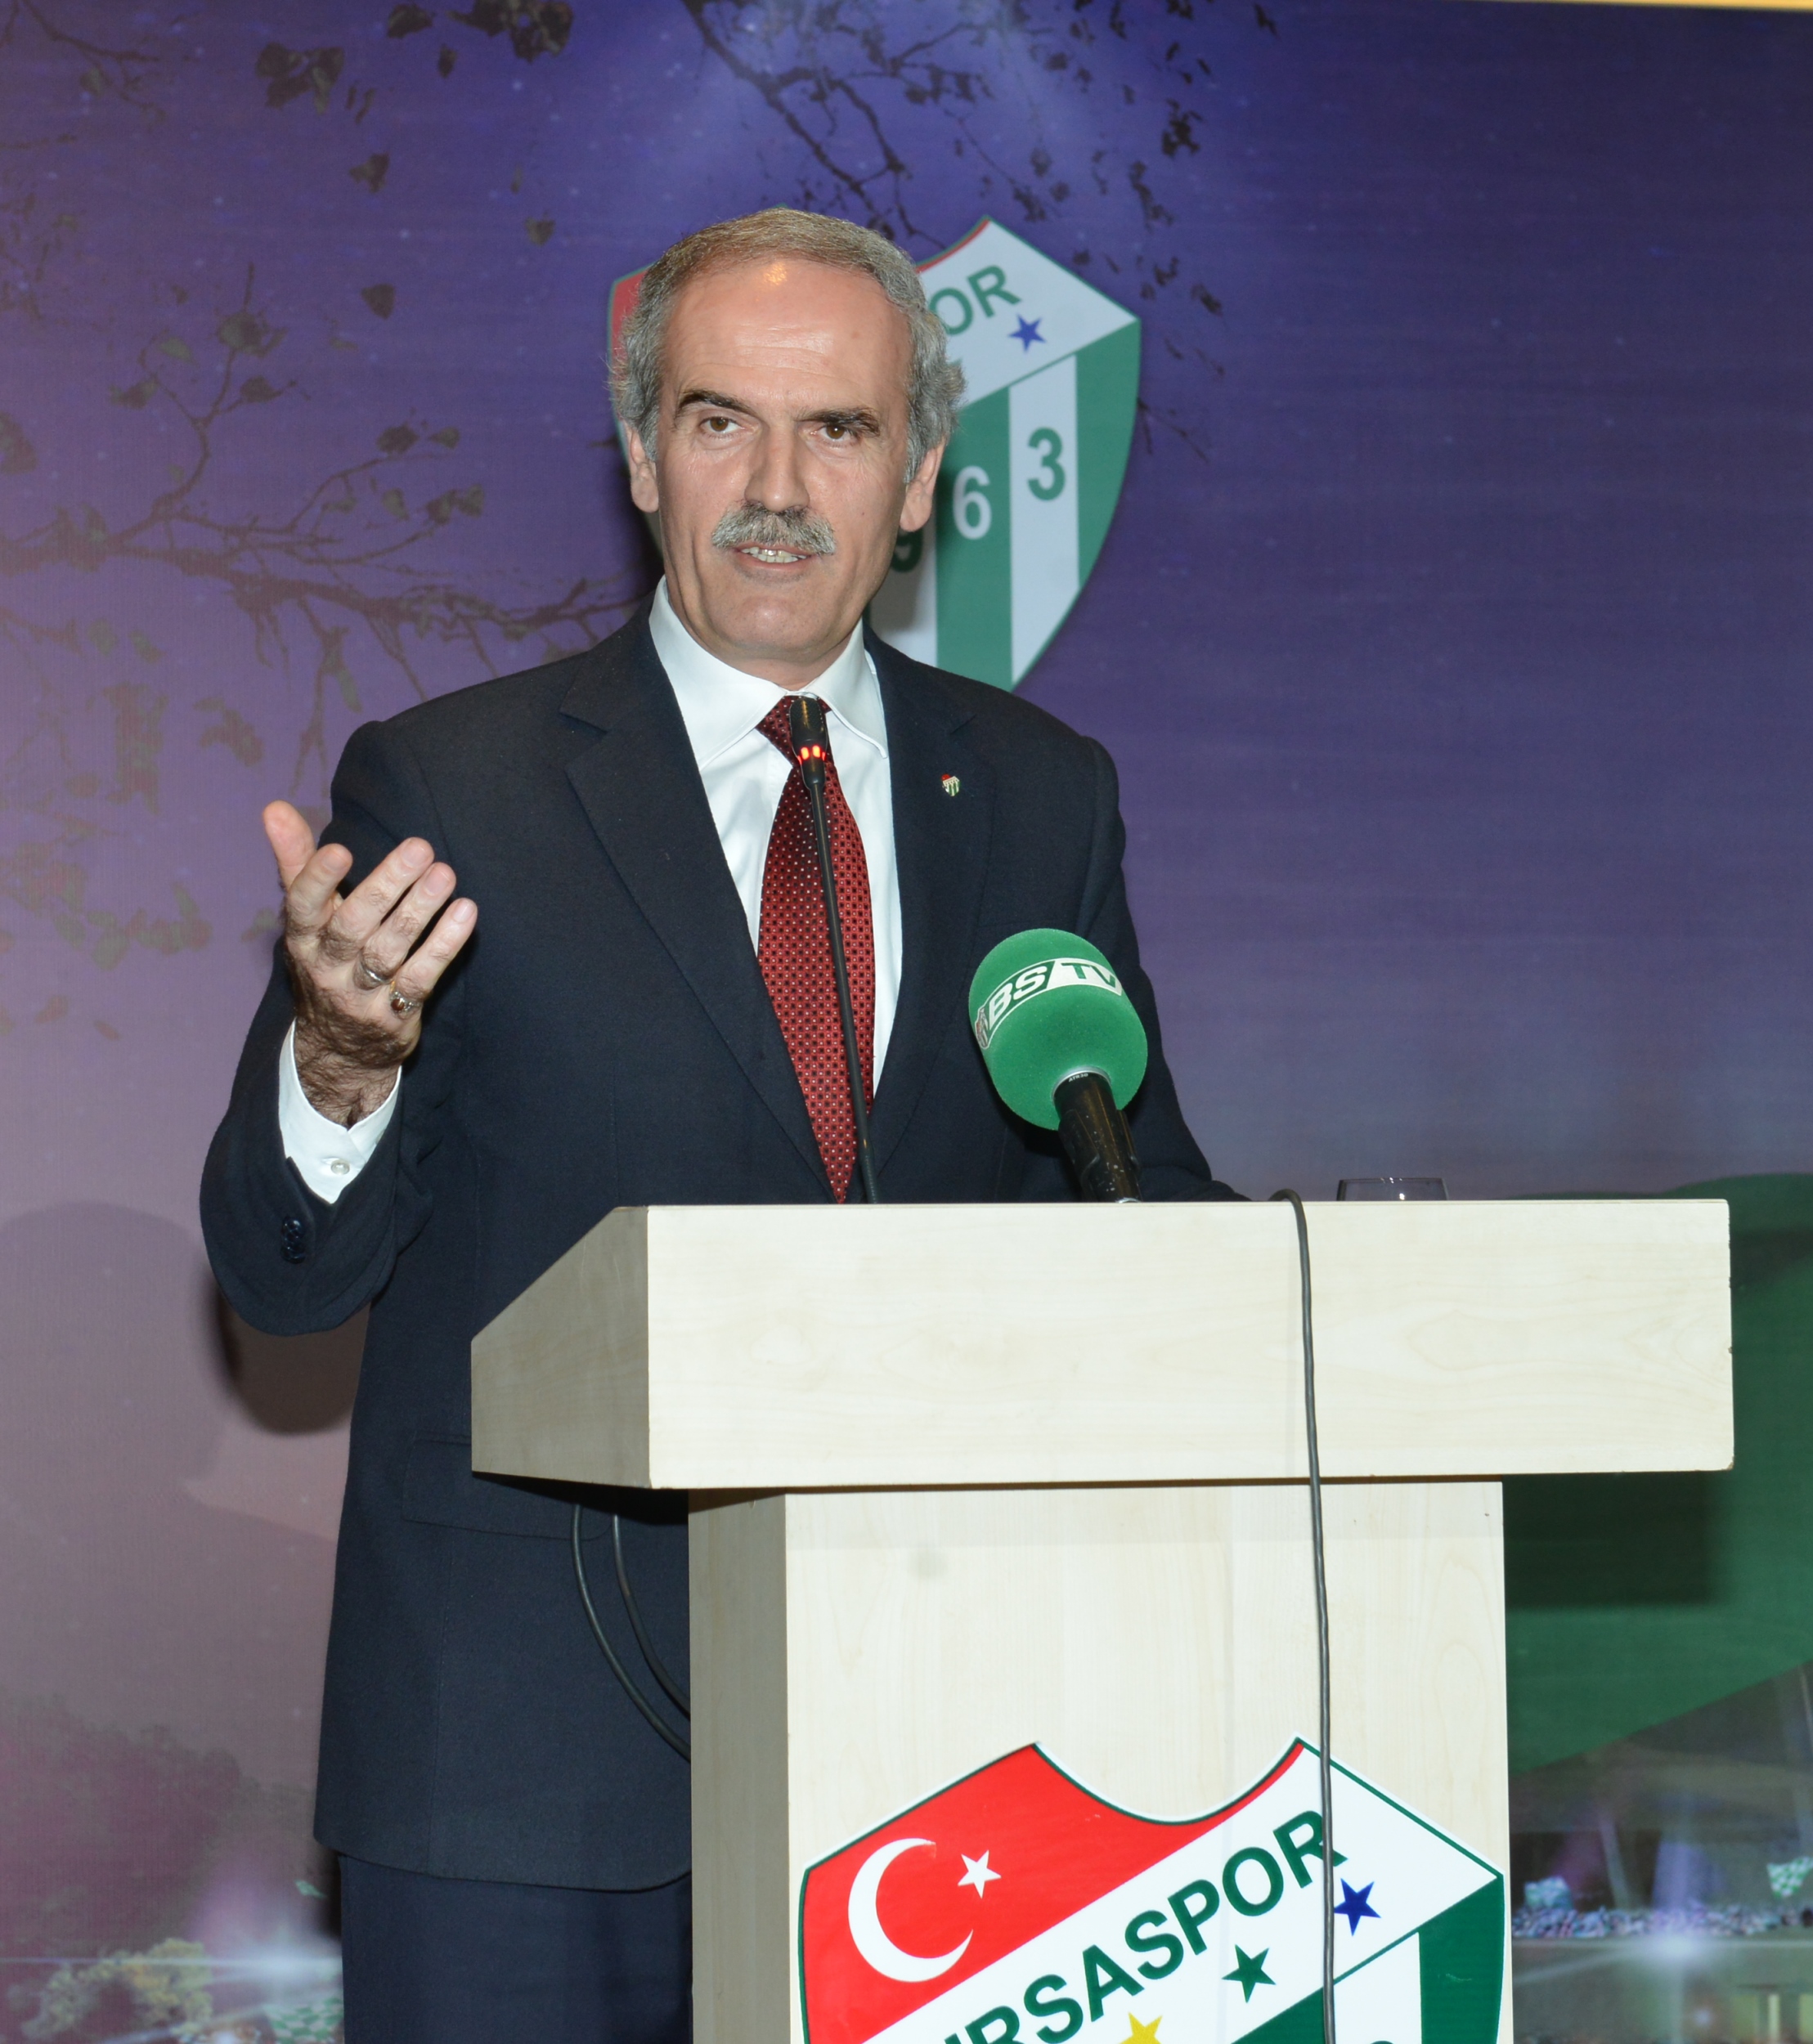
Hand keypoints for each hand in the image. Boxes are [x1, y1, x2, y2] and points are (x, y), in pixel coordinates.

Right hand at [264, 800, 476, 1126]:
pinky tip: (465, 914)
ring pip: (390, 950)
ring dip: (420, 910)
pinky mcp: (395, 1015)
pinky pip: (421, 978)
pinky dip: (444, 946)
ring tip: (445, 874)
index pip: (303, 906)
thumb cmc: (326, 961)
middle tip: (420, 848)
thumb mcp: (306, 918)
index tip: (340, 849)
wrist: (339, 1048)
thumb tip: (275, 807)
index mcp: (303, 938)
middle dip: (386, 885)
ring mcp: (360, 994)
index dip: (318, 879)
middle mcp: (327, 967)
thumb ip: (296, 861)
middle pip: (354, 925)